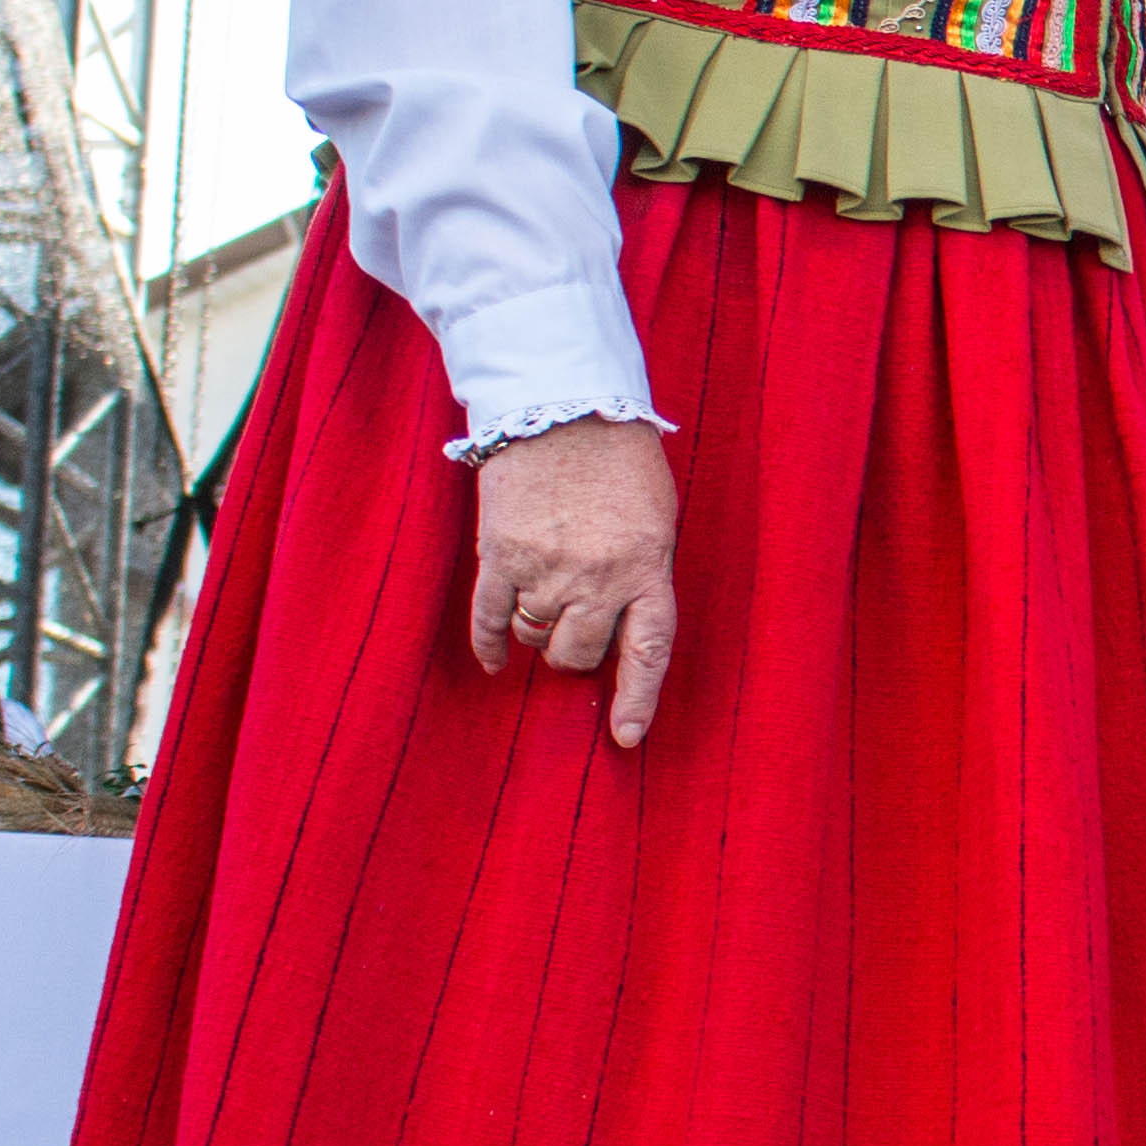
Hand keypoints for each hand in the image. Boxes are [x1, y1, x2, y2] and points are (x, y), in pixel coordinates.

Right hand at [465, 417, 679, 748]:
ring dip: (538, 630)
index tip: (625, 738)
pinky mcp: (499, 555)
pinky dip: (489, 643)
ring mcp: (545, 570)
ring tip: (544, 598)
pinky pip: (489, 619)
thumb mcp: (655, 518)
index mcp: (648, 569)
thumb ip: (642, 572)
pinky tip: (491, 660)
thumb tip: (621, 624)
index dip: (636, 699)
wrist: (562, 406)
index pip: (647, 652)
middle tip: (574, 626)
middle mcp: (598, 578)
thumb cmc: (620, 459)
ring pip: (534, 637)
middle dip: (575, 650)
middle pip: (578, 654)